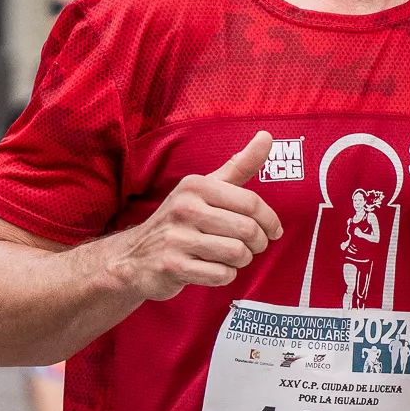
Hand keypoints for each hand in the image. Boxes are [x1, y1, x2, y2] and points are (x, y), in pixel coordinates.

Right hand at [107, 130, 284, 300]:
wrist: (134, 256)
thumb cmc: (182, 219)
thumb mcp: (206, 189)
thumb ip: (239, 166)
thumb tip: (266, 136)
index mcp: (196, 186)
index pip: (251, 203)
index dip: (270, 220)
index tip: (274, 230)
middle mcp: (184, 208)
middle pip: (248, 230)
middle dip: (259, 243)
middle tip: (254, 246)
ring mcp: (176, 238)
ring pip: (236, 253)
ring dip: (243, 260)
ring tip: (234, 257)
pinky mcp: (173, 267)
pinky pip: (220, 275)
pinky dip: (225, 275)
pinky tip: (215, 268)